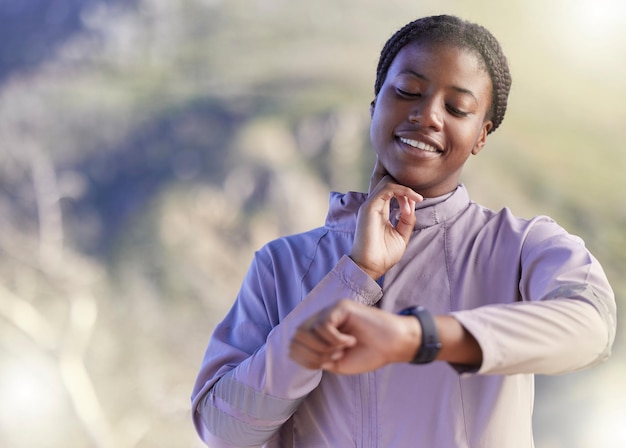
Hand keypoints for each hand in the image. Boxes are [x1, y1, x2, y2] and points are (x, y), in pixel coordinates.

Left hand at [289, 299, 420, 374]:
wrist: (391, 347)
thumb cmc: (366, 354)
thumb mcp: (334, 362)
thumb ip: (314, 357)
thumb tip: (293, 350)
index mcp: (317, 332)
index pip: (293, 345)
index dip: (306, 360)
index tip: (327, 364)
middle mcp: (320, 318)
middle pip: (296, 337)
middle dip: (314, 354)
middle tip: (335, 356)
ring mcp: (329, 310)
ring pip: (308, 331)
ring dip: (326, 347)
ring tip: (344, 348)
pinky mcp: (340, 306)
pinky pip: (324, 326)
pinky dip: (336, 339)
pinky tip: (351, 340)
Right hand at [350, 160, 422, 278]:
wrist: (371, 267)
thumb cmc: (384, 255)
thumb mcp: (401, 235)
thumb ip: (407, 220)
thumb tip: (413, 205)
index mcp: (379, 211)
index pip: (392, 191)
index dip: (407, 195)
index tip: (416, 205)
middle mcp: (373, 206)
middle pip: (390, 183)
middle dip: (406, 189)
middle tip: (416, 201)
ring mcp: (370, 205)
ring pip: (388, 182)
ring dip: (405, 190)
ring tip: (414, 202)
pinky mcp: (369, 207)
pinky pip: (386, 189)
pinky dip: (402, 192)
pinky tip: (409, 205)